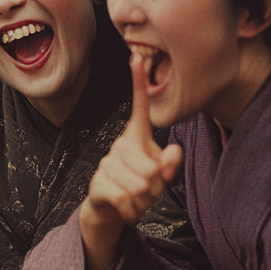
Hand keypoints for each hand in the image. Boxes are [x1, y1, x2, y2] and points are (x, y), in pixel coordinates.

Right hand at [80, 55, 182, 269]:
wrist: (109, 210)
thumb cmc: (140, 186)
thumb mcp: (162, 176)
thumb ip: (171, 163)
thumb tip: (172, 154)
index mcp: (137, 137)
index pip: (139, 108)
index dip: (138, 85)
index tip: (136, 58)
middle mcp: (120, 146)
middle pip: (153, 170)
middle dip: (157, 189)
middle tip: (147, 191)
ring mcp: (107, 164)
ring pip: (142, 187)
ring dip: (145, 203)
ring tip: (136, 199)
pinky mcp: (98, 183)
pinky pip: (126, 199)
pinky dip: (132, 212)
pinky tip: (127, 210)